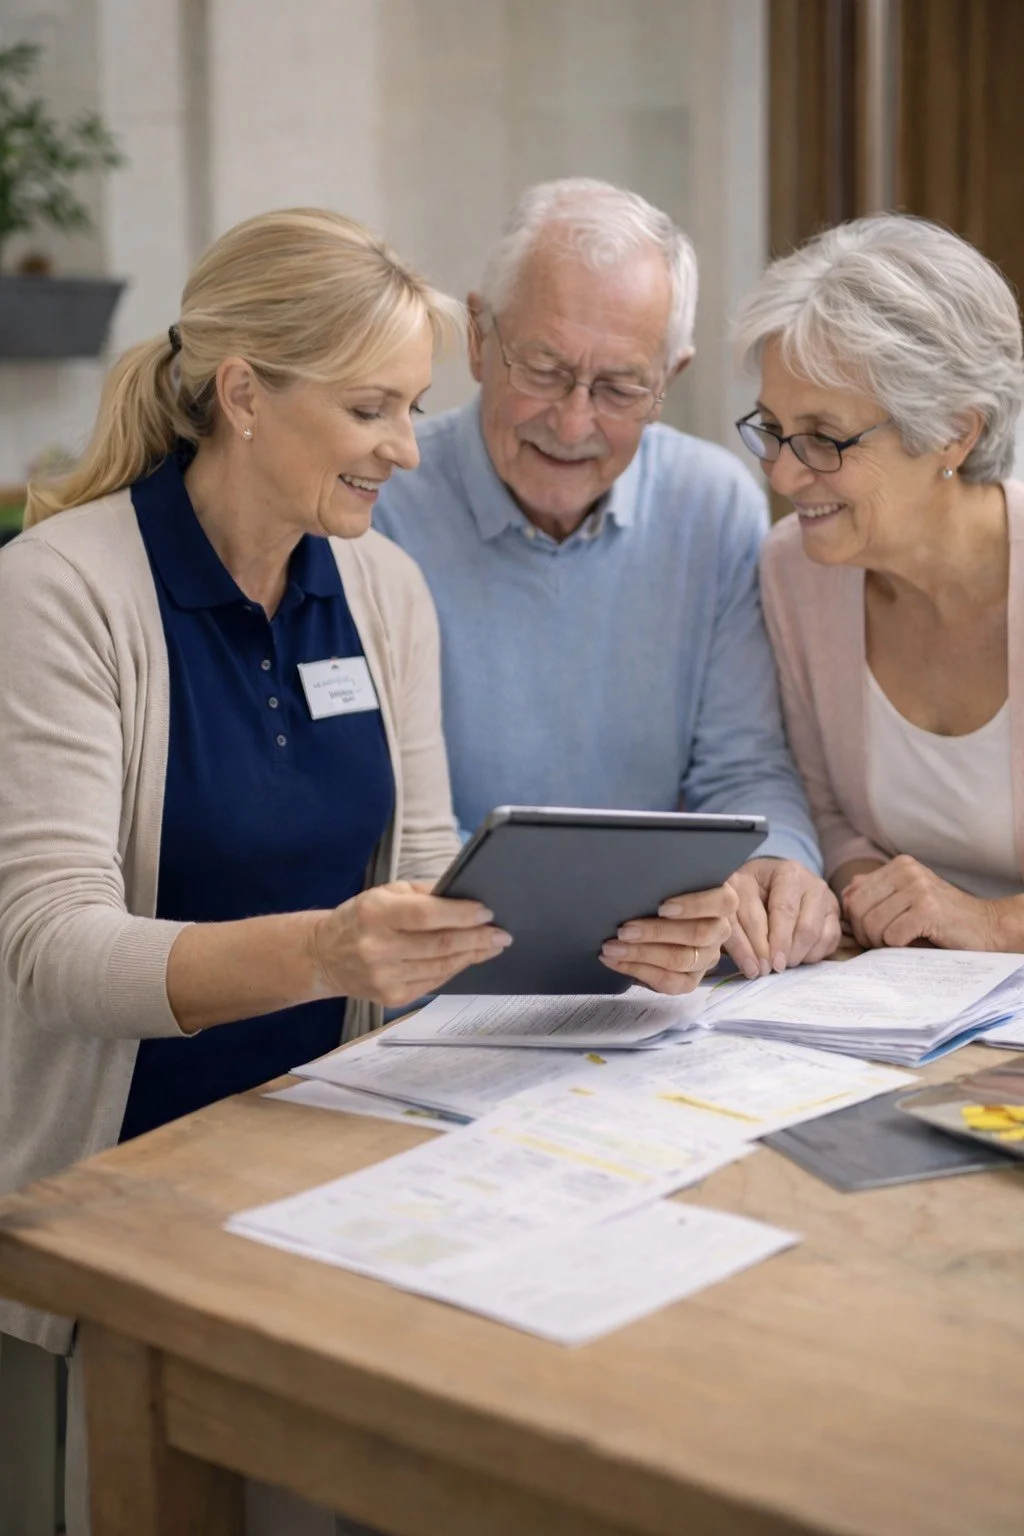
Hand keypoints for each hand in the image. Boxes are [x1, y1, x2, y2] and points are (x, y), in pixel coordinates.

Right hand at [311, 880, 511, 1007]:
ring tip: (492, 945)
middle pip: (440, 945)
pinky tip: (468, 958)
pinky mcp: (391, 997)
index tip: (487, 912)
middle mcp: (377, 948)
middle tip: (502, 934)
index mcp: (375, 914)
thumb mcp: (385, 893)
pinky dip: (455, 969)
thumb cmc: (361, 918)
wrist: (325, 956)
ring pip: (442, 967)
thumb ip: (425, 894)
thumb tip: (466, 898)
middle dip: (477, 938)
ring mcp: (384, 977)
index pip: (426, 915)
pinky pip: (434, 982)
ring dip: (472, 955)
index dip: (461, 915)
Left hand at [598, 884, 737, 993]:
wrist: (655, 928)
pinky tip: (615, 962)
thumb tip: (638, 882)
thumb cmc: (661, 897)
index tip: (663, 907)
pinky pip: (669, 982)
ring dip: (642, 954)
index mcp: (721, 903)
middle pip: (697, 934)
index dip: (694, 905)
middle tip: (624, 930)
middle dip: (656, 932)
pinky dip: (638, 971)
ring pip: (681, 960)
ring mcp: (707, 958)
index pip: (722, 902)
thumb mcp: (670, 885)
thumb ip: (667, 883)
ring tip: (612, 947)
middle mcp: (719, 931)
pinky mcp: (691, 981)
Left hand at [725, 857, 840, 978]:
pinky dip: (812, 954)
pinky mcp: (834, 910)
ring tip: (782, 963)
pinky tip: (796, 956)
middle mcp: (808, 879)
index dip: (767, 943)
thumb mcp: (738, 902)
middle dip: (785, 952)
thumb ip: (740, 930)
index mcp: (782, 872)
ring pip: (815, 933)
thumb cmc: (751, 893)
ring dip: (797, 956)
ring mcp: (823, 894)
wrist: (772, 880)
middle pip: (801, 926)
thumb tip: (754, 969)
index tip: (759, 968)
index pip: (778, 912)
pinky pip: (829, 939)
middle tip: (773, 969)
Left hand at [842, 855, 1002, 949]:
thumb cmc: (942, 919)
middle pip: (858, 909)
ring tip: (898, 944)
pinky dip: (897, 948)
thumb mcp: (907, 898)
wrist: (987, 927)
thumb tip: (844, 895)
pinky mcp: (928, 910)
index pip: (852, 895)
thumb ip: (876, 892)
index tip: (872, 933)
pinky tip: (912, 945)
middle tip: (882, 944)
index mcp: (898, 865)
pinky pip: (891, 936)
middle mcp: (906, 871)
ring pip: (872, 924)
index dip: (856, 921)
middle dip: (864, 934)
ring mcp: (918, 888)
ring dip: (880, 943)